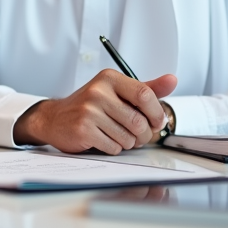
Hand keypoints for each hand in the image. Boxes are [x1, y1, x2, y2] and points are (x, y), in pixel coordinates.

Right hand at [13, 70, 176, 154]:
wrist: (54, 118)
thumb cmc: (90, 106)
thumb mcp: (117, 92)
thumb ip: (146, 88)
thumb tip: (172, 80)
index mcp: (109, 78)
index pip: (145, 95)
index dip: (156, 113)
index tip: (156, 121)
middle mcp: (98, 91)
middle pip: (138, 121)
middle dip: (143, 134)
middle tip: (136, 134)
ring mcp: (89, 110)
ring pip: (128, 137)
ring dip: (127, 143)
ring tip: (115, 135)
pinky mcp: (83, 129)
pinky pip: (114, 147)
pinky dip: (113, 148)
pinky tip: (103, 139)